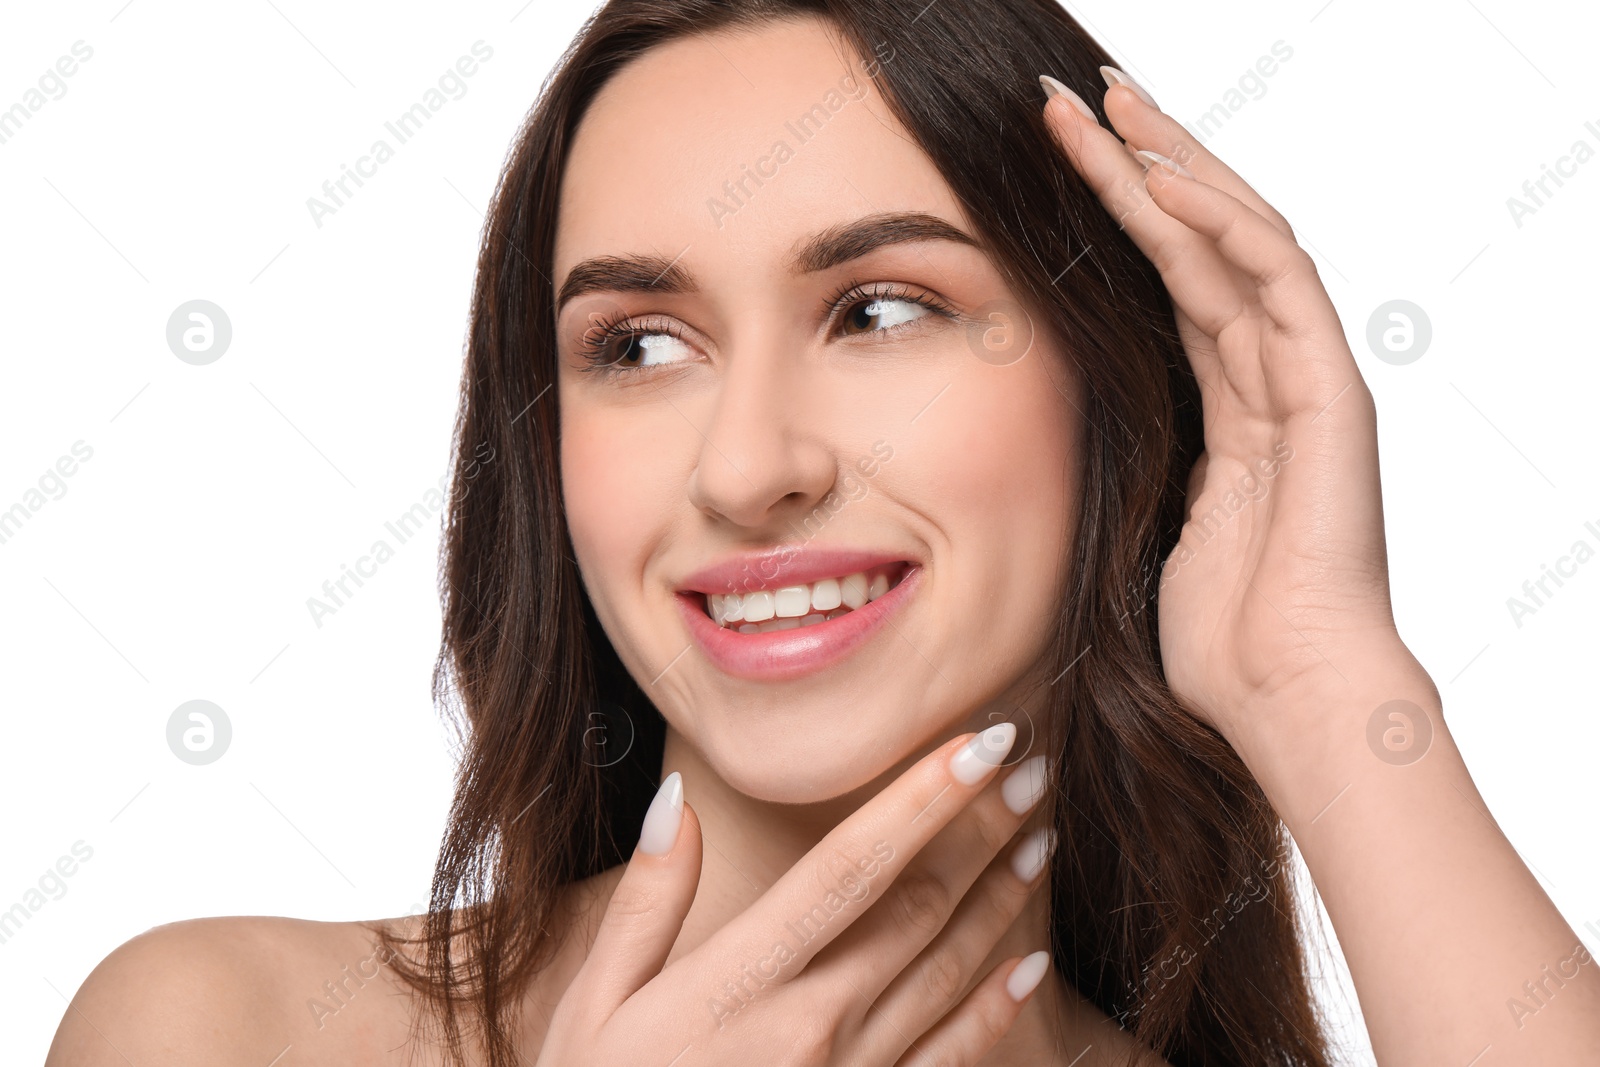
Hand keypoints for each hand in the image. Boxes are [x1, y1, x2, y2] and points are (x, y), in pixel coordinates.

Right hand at [534, 725, 1055, 1065]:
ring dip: (1000, 901)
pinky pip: (948, 1059)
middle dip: (981, 830)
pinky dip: (996, 1009)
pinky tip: (1031, 965)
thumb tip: (681, 801)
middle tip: (1028, 764)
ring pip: (944, 972)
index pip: (851, 867)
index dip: (924, 798)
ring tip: (1039, 839)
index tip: (979, 739)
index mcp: (738, 982)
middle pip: (917, 908)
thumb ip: (647, 903)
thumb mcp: (594, 1006)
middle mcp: (807, 1026)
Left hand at [1041, 70, 1424, 746]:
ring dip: (1170, 165)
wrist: (1288, 701)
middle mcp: (1271, 379)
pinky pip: (1274, 283)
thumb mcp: (1146, 538)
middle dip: (1143, 161)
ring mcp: (1306, 381)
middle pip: (1203, 243)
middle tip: (1080, 95)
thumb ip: (1132, 474)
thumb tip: (1055, 454)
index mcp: (1229, 411)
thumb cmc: (1219, 647)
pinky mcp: (1330, 394)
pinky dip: (1219, 224)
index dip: (1121, 216)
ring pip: (1236, 240)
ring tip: (1107, 104)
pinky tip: (1160, 176)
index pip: (1174, 284)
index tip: (1058, 159)